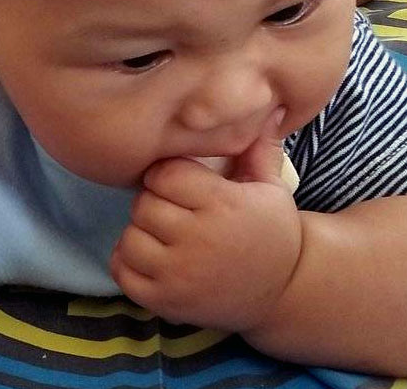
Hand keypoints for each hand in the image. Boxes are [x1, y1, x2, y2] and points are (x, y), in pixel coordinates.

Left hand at [110, 112, 301, 332]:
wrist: (284, 290)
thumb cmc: (272, 231)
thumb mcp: (272, 187)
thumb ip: (258, 147)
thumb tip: (263, 105)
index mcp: (222, 204)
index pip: (165, 174)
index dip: (168, 175)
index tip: (180, 183)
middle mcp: (199, 239)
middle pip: (144, 205)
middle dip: (154, 203)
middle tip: (172, 209)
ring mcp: (180, 274)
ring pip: (130, 238)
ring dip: (140, 233)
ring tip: (162, 233)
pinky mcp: (166, 301)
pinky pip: (122, 271)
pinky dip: (128, 262)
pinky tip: (151, 256)